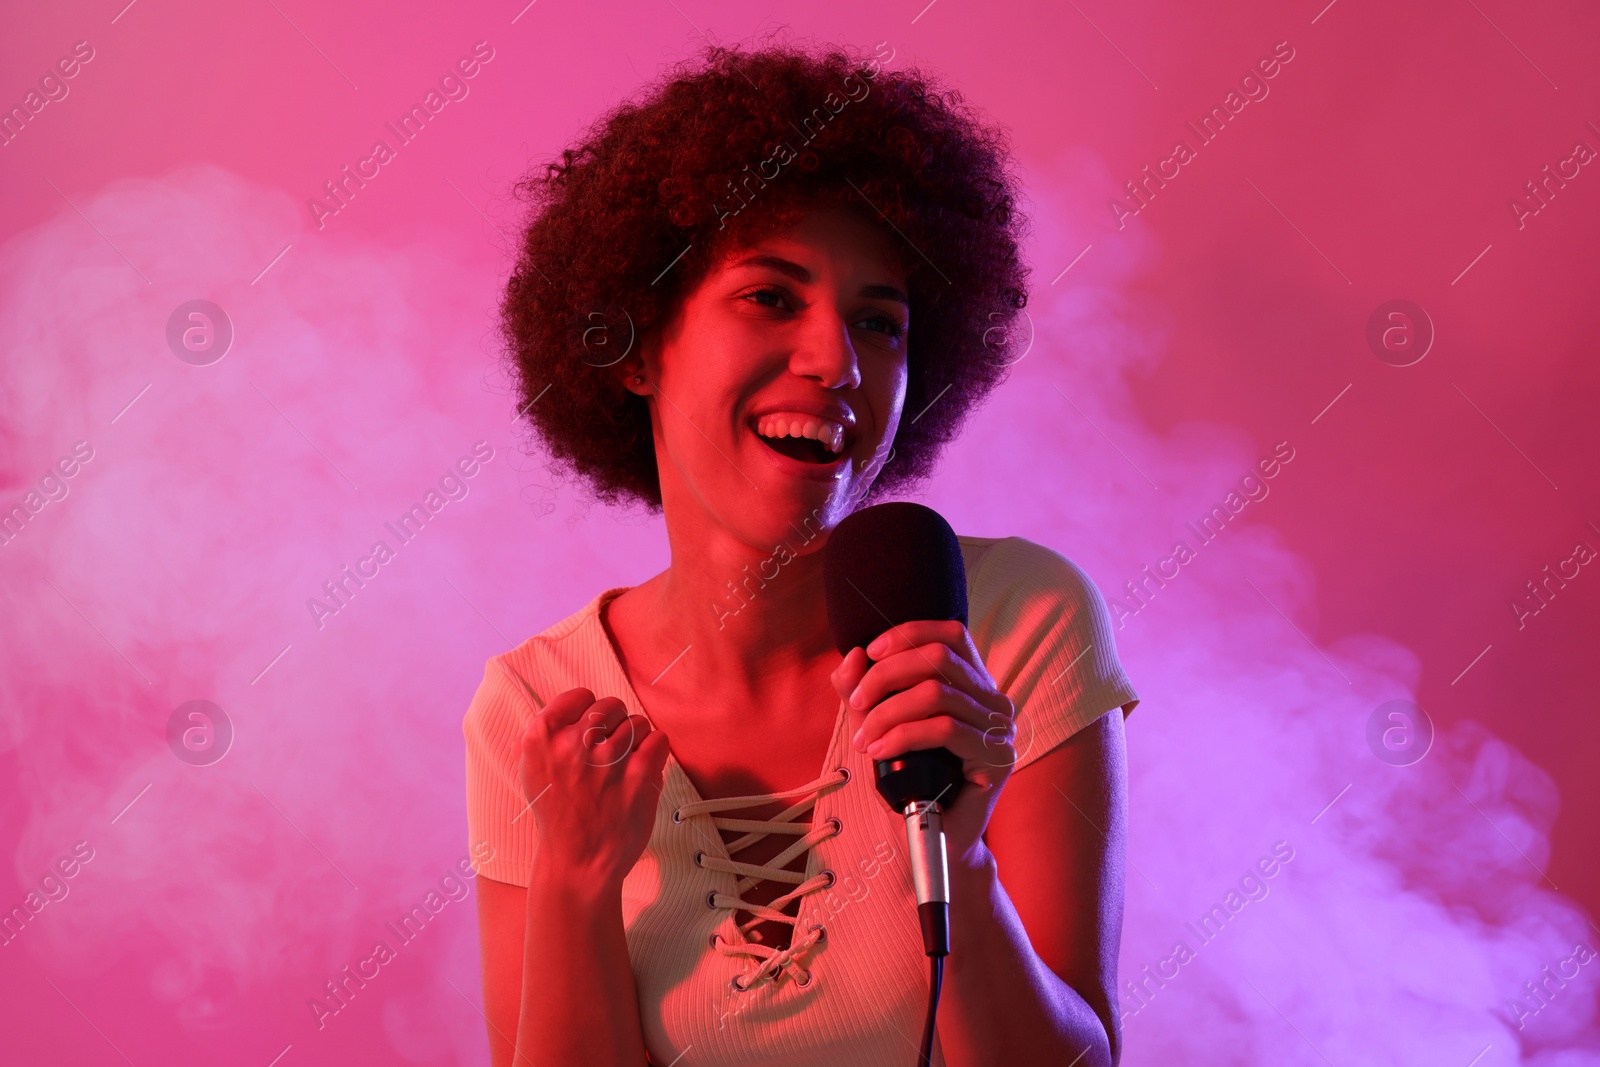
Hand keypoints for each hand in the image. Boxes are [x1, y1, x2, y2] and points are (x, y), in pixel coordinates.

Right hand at [518, 687, 670, 892]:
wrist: (578, 863)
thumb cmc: (557, 815)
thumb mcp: (532, 771)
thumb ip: (544, 736)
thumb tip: (569, 706)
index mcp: (540, 738)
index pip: (579, 696)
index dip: (588, 712)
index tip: (590, 733)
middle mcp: (572, 744)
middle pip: (611, 705)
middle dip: (614, 725)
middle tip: (609, 752)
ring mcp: (608, 759)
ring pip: (637, 722)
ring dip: (635, 741)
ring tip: (624, 767)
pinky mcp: (639, 775)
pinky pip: (658, 739)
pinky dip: (654, 752)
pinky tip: (642, 771)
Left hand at [829, 620, 1015, 864]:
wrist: (937, 837)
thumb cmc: (912, 780)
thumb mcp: (880, 727)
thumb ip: (863, 692)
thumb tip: (853, 656)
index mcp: (973, 684)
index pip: (951, 634)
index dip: (909, 634)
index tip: (870, 652)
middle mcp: (994, 701)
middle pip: (938, 658)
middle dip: (886, 675)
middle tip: (858, 704)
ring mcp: (1000, 729)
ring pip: (937, 694)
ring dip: (888, 712)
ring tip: (865, 738)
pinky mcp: (998, 758)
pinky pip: (945, 730)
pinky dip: (903, 735)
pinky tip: (879, 750)